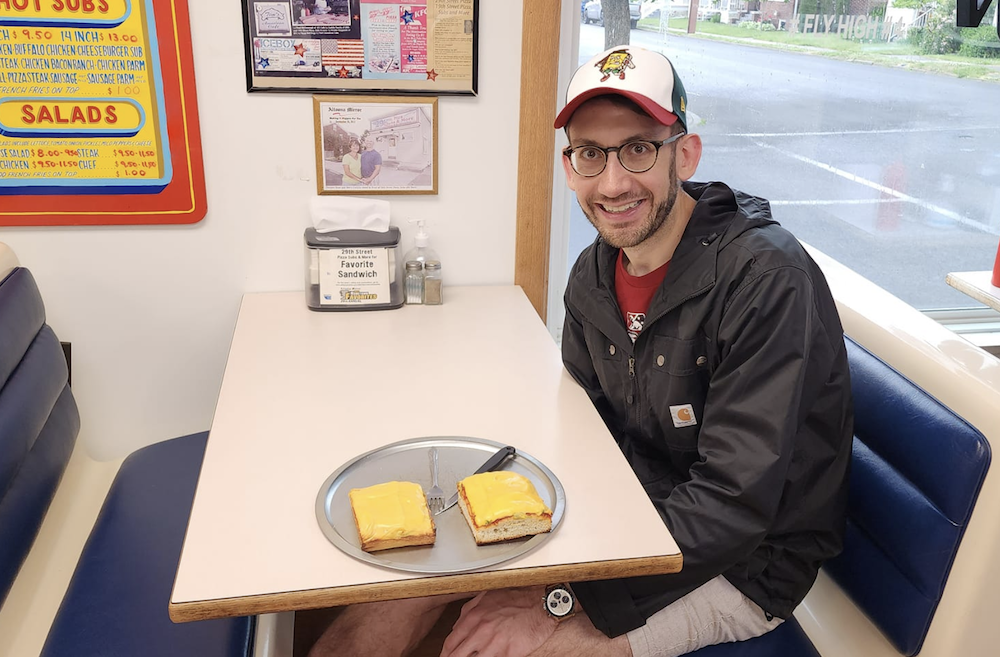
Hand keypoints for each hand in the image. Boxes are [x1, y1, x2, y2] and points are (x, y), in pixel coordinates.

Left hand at [440, 587, 556, 656]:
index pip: (450, 643)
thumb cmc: (517, 598)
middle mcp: (482, 632)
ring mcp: (495, 644)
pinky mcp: (509, 653)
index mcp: (474, 618)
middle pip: (458, 656)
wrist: (542, 603)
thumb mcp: (487, 597)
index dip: (446, 654)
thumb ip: (468, 611)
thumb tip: (457, 625)